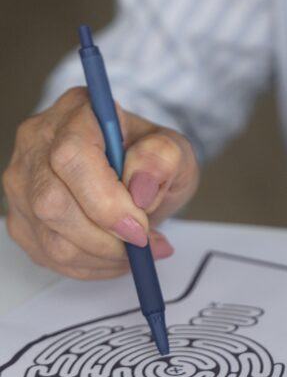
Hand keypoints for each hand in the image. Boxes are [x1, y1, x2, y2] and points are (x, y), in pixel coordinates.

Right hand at [2, 87, 199, 279]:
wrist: (135, 175)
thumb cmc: (150, 159)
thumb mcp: (175, 150)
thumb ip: (164, 159)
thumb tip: (140, 187)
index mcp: (76, 111)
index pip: (72, 155)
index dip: (104, 201)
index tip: (139, 227)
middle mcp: (38, 140)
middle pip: (52, 201)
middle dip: (105, 237)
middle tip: (142, 242)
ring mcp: (23, 179)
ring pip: (49, 236)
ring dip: (101, 256)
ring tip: (136, 250)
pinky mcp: (20, 216)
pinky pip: (48, 255)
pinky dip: (89, 266)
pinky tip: (114, 255)